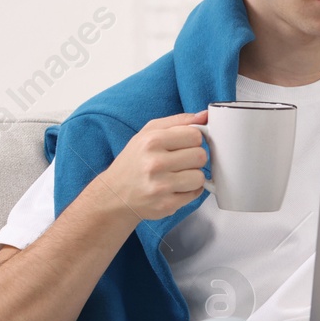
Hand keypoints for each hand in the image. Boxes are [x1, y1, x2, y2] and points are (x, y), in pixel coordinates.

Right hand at [95, 110, 211, 220]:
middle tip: (179, 162)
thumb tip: (205, 115)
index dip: (193, 140)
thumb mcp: (149, 133)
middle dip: (193, 158)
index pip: (195, 135)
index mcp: (152, 141)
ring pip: (200, 177)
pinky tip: (174, 188)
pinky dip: (188, 191)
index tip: (184, 145)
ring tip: (177, 175)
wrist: (114, 195)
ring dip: (193, 176)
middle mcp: (155, 163)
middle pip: (200, 156)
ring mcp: (161, 186)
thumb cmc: (134, 161)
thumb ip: (179, 121)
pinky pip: (195, 193)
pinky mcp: (166, 204)